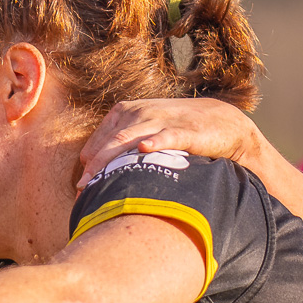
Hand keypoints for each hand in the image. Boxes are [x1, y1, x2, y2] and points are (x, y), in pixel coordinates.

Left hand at [78, 98, 260, 188]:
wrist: (221, 121)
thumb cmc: (177, 131)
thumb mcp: (145, 132)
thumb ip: (120, 147)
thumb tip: (90, 172)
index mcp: (125, 112)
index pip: (100, 140)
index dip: (89, 164)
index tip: (81, 189)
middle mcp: (139, 112)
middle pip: (110, 141)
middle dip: (95, 167)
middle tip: (83, 190)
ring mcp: (161, 119)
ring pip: (130, 139)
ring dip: (112, 162)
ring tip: (99, 180)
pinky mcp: (185, 129)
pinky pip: (166, 136)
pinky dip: (155, 142)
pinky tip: (144, 150)